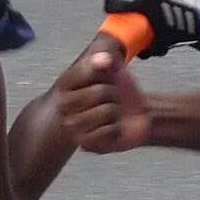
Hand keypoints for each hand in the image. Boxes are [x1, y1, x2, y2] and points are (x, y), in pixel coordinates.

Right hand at [54, 36, 149, 152]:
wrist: (134, 115)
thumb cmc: (119, 89)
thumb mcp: (113, 65)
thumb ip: (106, 56)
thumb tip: (103, 59)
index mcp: (65, 83)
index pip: (87, 71)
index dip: (105, 72)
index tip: (108, 74)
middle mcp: (64, 105)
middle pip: (100, 92)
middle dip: (113, 93)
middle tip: (111, 97)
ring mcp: (72, 126)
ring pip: (107, 112)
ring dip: (116, 111)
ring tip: (111, 112)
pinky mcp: (85, 143)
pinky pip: (109, 130)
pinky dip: (117, 128)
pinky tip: (112, 127)